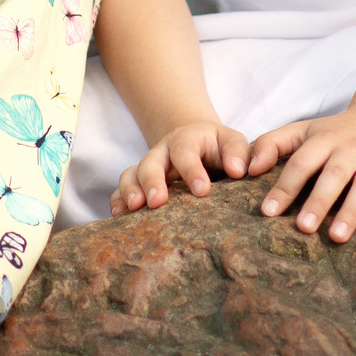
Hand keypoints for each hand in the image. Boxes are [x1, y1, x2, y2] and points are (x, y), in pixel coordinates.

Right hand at [113, 120, 252, 214]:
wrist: (198, 143)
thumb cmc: (218, 147)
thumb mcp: (232, 142)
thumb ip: (238, 153)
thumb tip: (237, 170)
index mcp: (186, 139)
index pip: (185, 151)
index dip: (192, 170)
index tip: (202, 191)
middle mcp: (163, 152)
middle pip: (151, 162)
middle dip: (152, 181)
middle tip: (157, 201)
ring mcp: (148, 167)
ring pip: (131, 174)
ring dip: (131, 190)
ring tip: (135, 208)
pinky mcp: (139, 183)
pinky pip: (122, 189)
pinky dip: (117, 200)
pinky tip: (118, 215)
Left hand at [247, 106, 355, 242]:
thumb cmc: (338, 132)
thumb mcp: (304, 130)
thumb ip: (272, 144)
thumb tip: (247, 169)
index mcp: (324, 139)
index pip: (301, 163)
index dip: (284, 187)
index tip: (268, 212)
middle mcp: (350, 148)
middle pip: (333, 175)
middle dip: (318, 201)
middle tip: (303, 228)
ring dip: (351, 210)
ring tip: (337, 237)